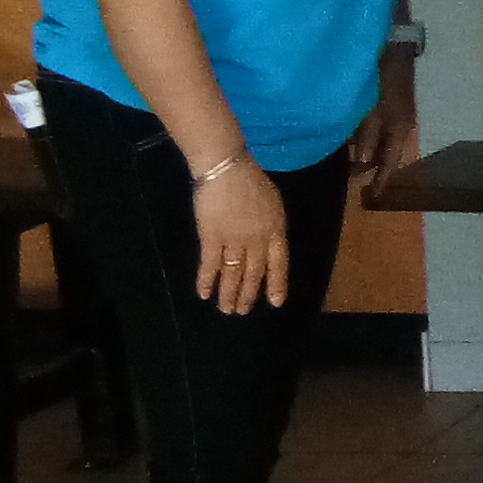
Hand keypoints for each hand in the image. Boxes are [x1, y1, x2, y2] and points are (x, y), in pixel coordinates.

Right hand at [191, 158, 289, 310]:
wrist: (228, 169)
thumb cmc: (252, 182)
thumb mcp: (273, 204)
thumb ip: (271, 227)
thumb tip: (269, 246)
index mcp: (276, 230)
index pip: (279, 263)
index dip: (277, 284)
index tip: (276, 302)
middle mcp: (257, 239)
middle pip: (254, 272)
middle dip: (249, 294)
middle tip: (243, 312)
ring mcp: (234, 239)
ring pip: (233, 273)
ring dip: (229, 293)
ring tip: (226, 309)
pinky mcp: (211, 237)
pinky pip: (210, 264)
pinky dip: (207, 281)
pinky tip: (204, 294)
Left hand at [347, 87, 419, 195]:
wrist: (394, 49)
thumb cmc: (380, 80)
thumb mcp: (369, 110)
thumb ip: (365, 137)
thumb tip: (361, 161)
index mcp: (399, 130)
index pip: (390, 163)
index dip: (381, 180)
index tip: (373, 195)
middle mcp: (403, 127)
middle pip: (387, 154)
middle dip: (370, 165)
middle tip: (350, 173)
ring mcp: (401, 115)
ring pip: (384, 142)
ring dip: (369, 150)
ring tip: (349, 156)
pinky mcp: (396, 106)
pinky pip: (383, 130)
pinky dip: (370, 137)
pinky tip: (356, 135)